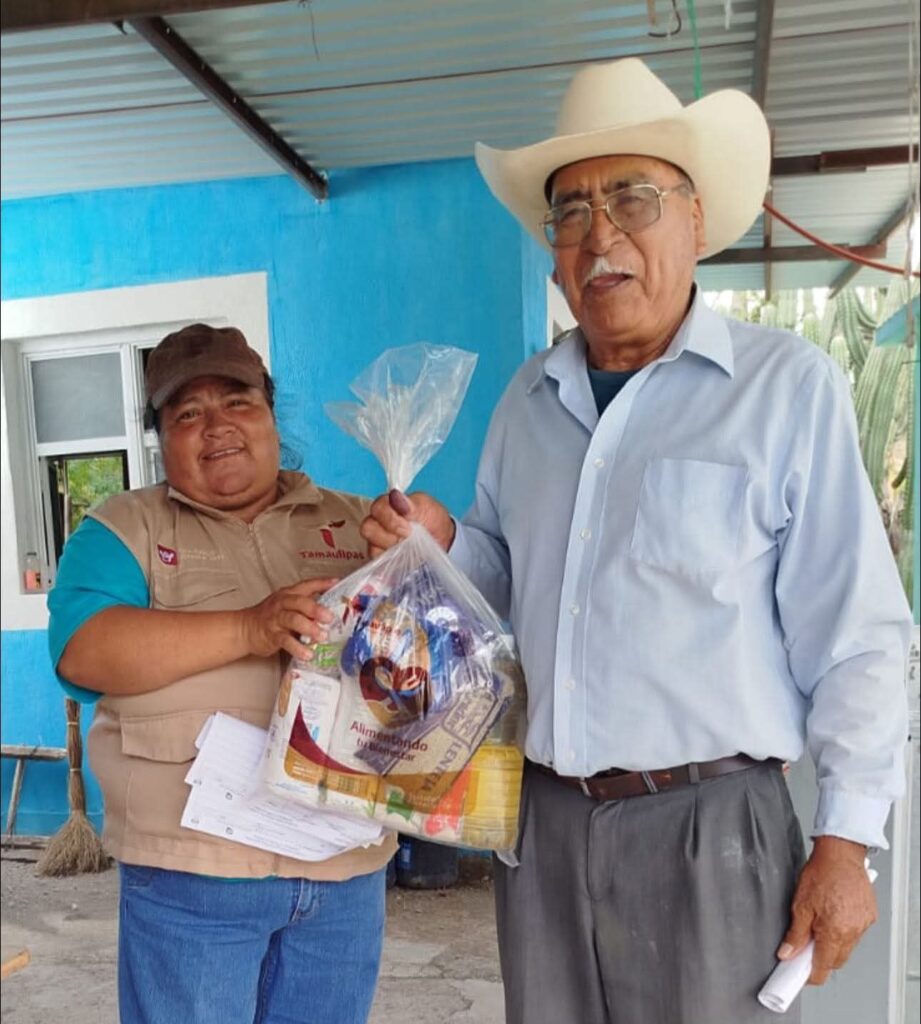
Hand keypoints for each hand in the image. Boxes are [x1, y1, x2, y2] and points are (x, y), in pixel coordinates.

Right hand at [239, 578, 336, 660]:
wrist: (245, 629)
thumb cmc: (270, 617)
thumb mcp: (287, 605)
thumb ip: (306, 605)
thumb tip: (332, 609)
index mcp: (288, 594)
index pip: (306, 585)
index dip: (322, 583)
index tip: (336, 583)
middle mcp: (282, 604)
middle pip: (300, 602)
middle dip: (316, 609)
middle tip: (329, 617)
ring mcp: (276, 619)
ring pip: (293, 620)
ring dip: (309, 628)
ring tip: (322, 636)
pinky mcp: (271, 635)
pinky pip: (285, 641)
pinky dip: (298, 648)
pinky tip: (307, 653)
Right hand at [360, 489, 455, 556]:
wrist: (442, 540)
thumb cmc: (432, 519)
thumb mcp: (427, 507)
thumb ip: (410, 503)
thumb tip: (395, 497)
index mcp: (387, 506)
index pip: (377, 508)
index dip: (390, 518)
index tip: (408, 527)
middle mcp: (378, 523)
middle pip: (368, 528)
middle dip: (389, 536)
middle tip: (407, 539)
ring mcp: (377, 543)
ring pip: (372, 549)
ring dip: (392, 551)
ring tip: (407, 550)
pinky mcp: (381, 561)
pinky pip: (377, 566)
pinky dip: (391, 564)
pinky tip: (404, 561)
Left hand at [778, 836, 875, 984]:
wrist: (841, 853)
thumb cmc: (821, 872)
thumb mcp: (800, 904)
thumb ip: (795, 933)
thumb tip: (787, 952)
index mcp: (834, 932)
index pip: (823, 968)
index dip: (809, 974)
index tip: (799, 973)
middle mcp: (852, 932)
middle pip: (836, 960)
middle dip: (820, 958)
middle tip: (805, 945)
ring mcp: (862, 925)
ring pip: (847, 947)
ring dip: (832, 943)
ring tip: (819, 923)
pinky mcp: (869, 916)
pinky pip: (855, 932)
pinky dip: (843, 930)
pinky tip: (833, 915)